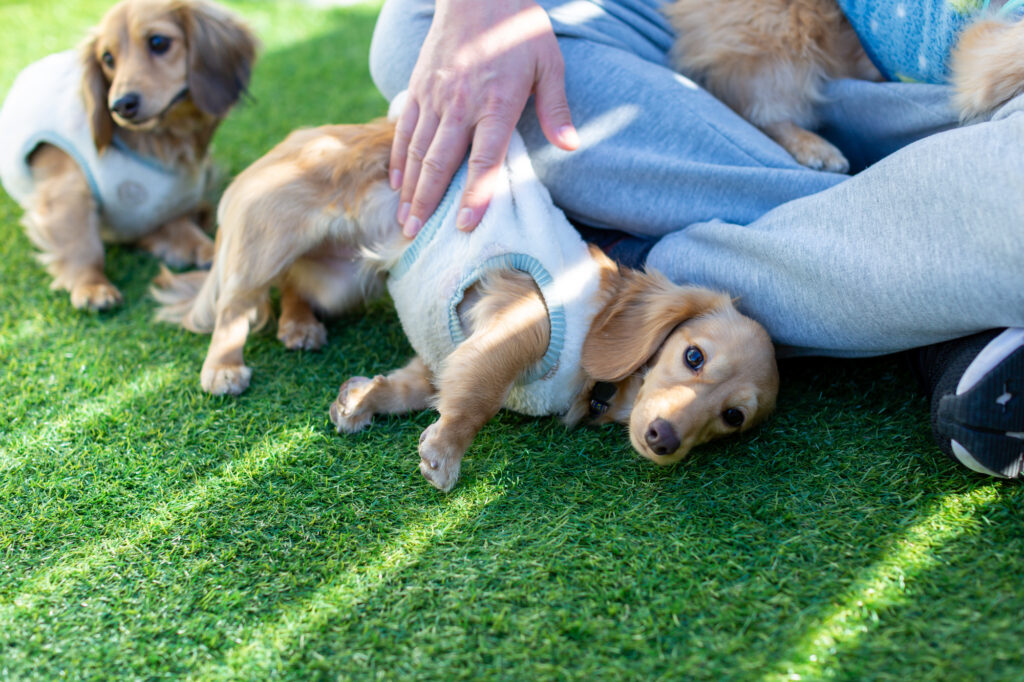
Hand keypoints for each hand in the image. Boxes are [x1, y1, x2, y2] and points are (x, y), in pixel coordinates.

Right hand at [391, 0, 578, 236]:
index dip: (475, 195)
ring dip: (409, 189)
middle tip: (416, 235)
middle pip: (439, 163)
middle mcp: (459, 104)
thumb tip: (571, 146)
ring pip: (417, 151)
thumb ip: (556, 108)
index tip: (465, 225)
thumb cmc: (519, 27)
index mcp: (495, 103)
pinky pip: (404, 129)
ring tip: (403, 220)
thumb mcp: (549, 62)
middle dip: (427, 203)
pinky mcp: (419, 86)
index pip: (483, 160)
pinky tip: (396, 183)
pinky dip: (399, 159)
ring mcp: (434, 96)